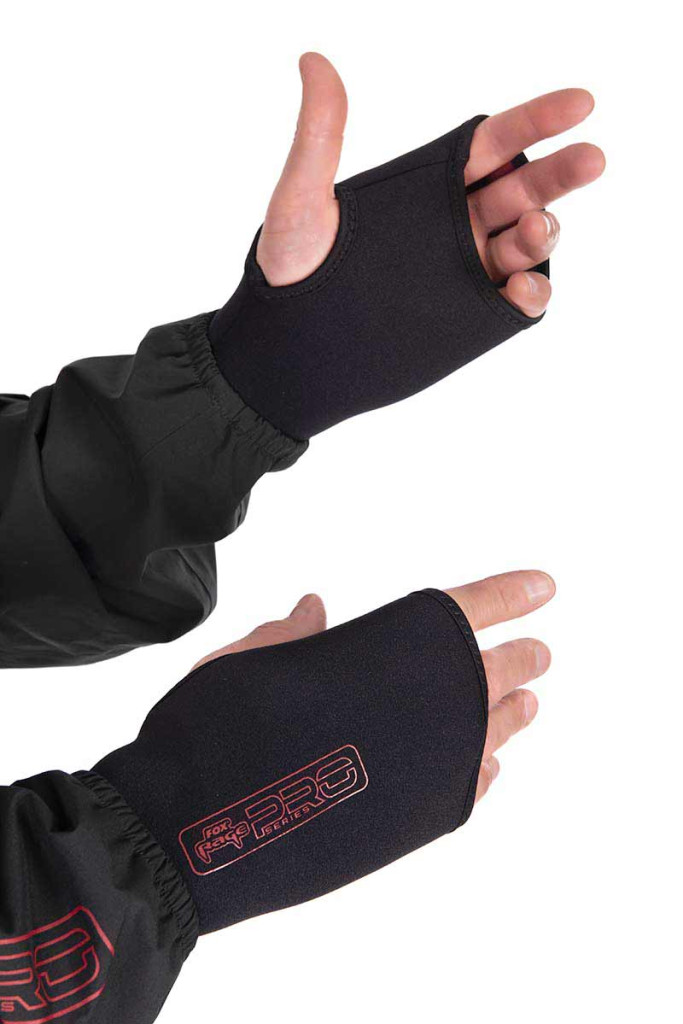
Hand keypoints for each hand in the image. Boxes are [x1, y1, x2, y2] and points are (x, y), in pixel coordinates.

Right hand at [193, 569, 555, 804]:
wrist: (200, 831)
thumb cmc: (212, 730)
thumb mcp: (243, 661)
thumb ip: (290, 636)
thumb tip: (316, 608)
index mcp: (381, 654)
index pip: (464, 610)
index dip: (507, 595)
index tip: (545, 587)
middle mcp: (417, 709)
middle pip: (487, 675)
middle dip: (517, 661)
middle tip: (541, 656)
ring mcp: (421, 769)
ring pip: (486, 733)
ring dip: (509, 716)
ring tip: (529, 704)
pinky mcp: (412, 823)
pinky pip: (464, 790)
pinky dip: (480, 772)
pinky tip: (489, 767)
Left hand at [257, 53, 603, 316]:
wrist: (290, 349)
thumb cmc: (289, 271)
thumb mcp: (302, 200)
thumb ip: (320, 137)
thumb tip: (313, 61)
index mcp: (428, 187)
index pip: (493, 145)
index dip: (537, 120)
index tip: (579, 103)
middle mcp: (454, 225)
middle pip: (524, 189)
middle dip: (561, 174)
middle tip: (591, 159)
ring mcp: (464, 271)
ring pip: (526, 244)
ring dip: (544, 233)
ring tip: (535, 230)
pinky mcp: (467, 317)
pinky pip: (515, 302)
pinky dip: (532, 293)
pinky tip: (524, 286)